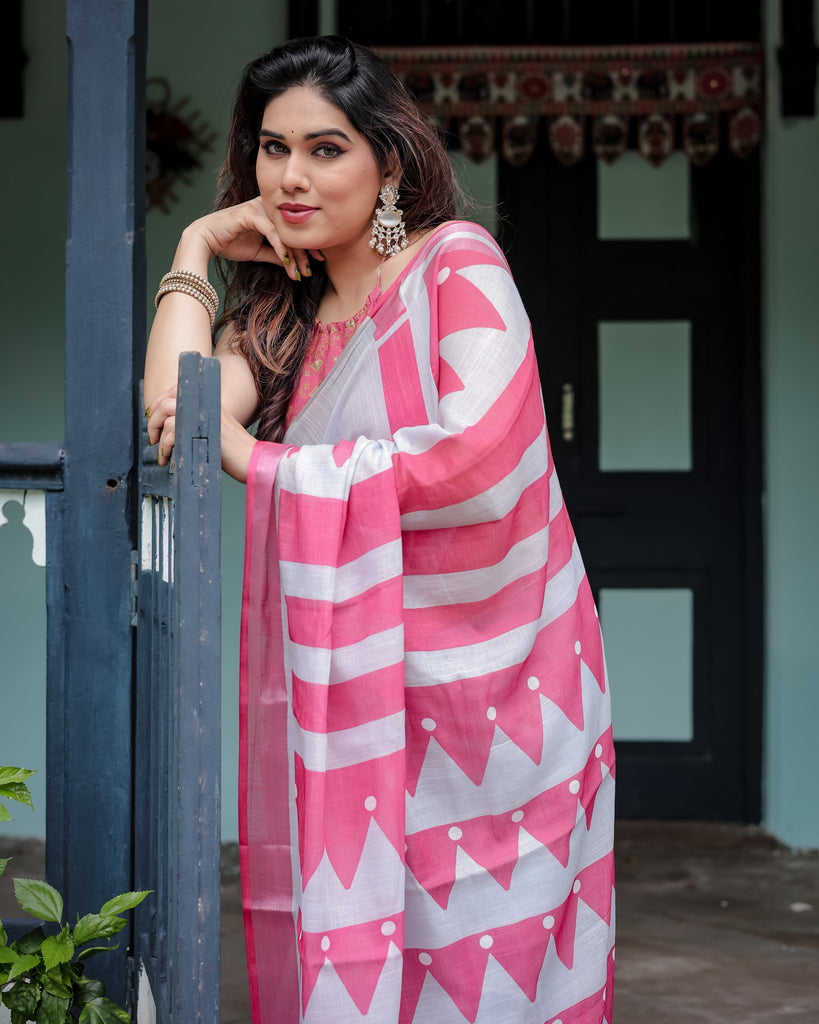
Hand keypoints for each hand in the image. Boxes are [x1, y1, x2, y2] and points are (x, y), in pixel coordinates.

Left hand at [145, 384, 255, 482]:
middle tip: (153, 439)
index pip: (174, 390)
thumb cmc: (232, 450)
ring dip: (159, 437)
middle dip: (153, 422)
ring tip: (163, 454)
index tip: (153, 421)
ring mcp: (203, 413)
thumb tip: (168, 426)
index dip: (158, 404)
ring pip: (166, 415)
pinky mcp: (201, 427)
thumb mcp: (212, 429)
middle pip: (165, 401)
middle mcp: (204, 402)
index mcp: (207, 400)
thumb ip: (193, 422)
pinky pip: (172, 431)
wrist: (250, 459)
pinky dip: (166, 446)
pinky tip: (170, 458)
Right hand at [188, 197, 319, 280]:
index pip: (294, 229)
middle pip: (293, 229)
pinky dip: (281, 248)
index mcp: (270, 213)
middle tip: (313, 269)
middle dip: (305, 251)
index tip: (318, 261)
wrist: (205, 240)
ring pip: (285, 232)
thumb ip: (276, 254)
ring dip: (295, 254)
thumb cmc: (230, 243)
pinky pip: (272, 232)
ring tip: (301, 272)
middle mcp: (267, 207)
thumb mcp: (259, 252)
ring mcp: (259, 208)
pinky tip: (287, 262)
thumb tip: (292, 263)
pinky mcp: (250, 213)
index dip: (308, 245)